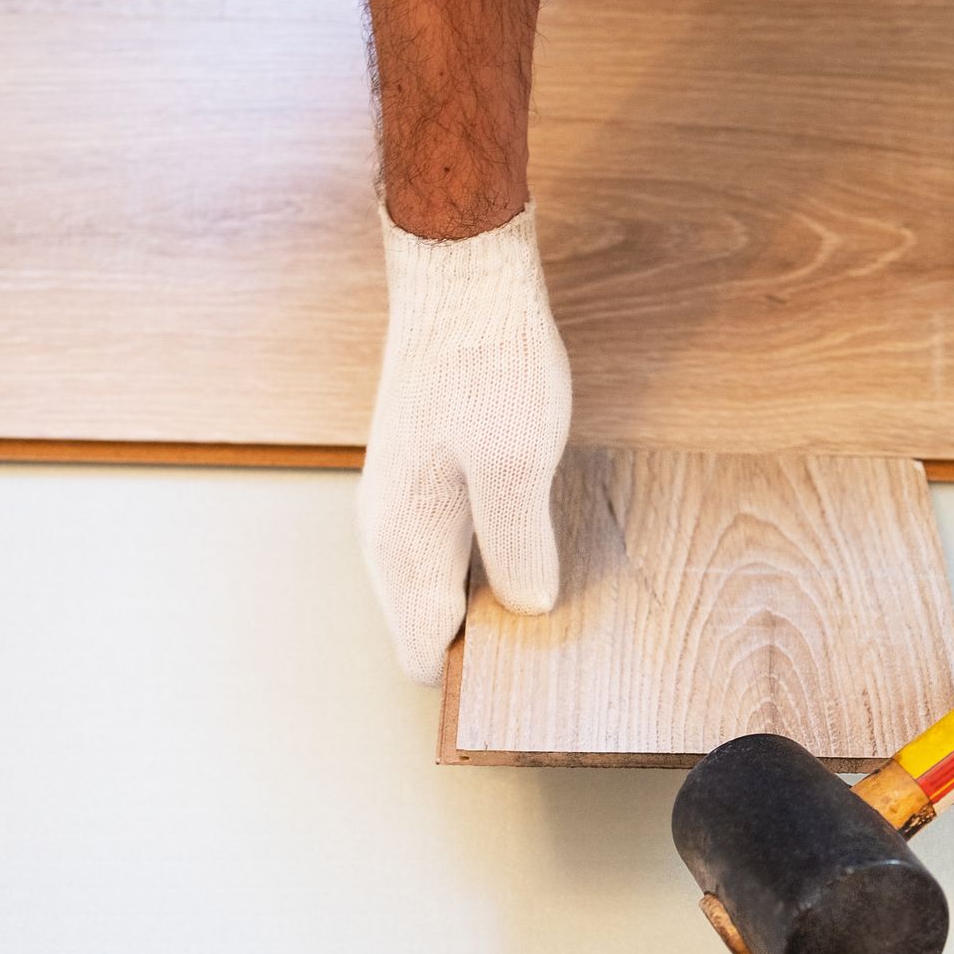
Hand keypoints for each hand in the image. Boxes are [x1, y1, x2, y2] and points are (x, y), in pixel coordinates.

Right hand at [357, 202, 570, 685]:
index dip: (469, 679)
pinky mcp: (434, 472)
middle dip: (488, 643)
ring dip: (496, 597)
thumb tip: (526, 609)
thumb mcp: (514, 463)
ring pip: (448, 582)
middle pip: (433, 623)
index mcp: (401, 539)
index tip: (528, 682)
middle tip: (560, 641)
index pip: (420, 652)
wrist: (464, 272)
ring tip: (560, 596)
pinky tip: (545, 541)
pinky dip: (498, 556)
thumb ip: (516, 545)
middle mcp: (393, 528)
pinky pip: (461, 541)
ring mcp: (410, 499)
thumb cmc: (486, 360)